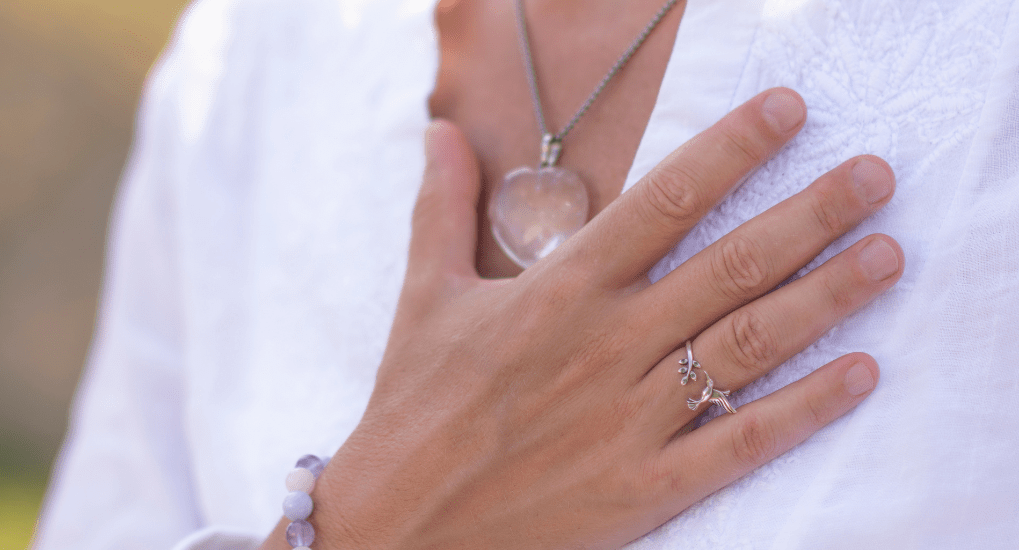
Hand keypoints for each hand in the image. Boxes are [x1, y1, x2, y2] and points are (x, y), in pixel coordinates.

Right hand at [260, 89, 901, 548]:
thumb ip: (441, 209)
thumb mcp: (423, 297)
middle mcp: (605, 345)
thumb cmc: (411, 408)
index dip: (732, 149)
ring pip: (748, 346)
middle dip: (812, 215)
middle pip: (729, 265)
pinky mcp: (643, 487)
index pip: (662, 202)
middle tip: (873, 178)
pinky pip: (739, 442)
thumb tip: (439, 133)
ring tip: (887, 257)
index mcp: (556, 292)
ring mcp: (629, 418)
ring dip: (826, 298)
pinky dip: (804, 410)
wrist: (398, 524)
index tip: (788, 112)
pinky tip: (858, 374)